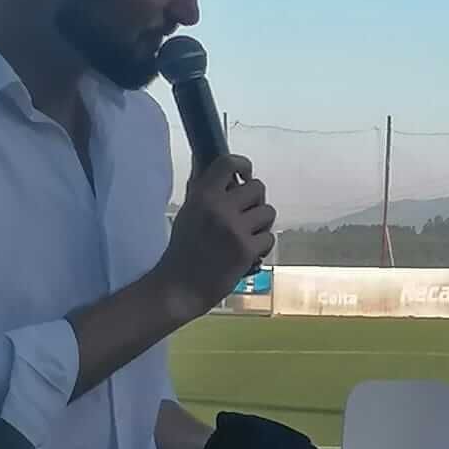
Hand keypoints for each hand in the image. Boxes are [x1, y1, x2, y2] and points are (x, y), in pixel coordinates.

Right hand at [157, 155, 275, 319]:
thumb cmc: (183, 250)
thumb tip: (208, 161)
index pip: (228, 163)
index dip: (243, 165)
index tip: (245, 175)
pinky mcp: (246, 249)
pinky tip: (247, 253)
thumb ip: (202, 189)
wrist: (179, 287)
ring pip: (268, 212)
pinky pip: (269, 237)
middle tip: (246, 215)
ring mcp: (234, 229)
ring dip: (261, 224)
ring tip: (246, 235)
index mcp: (202, 195)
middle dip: (256, 201)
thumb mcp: (187, 212)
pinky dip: (261, 246)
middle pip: (257, 187)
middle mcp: (219, 207)